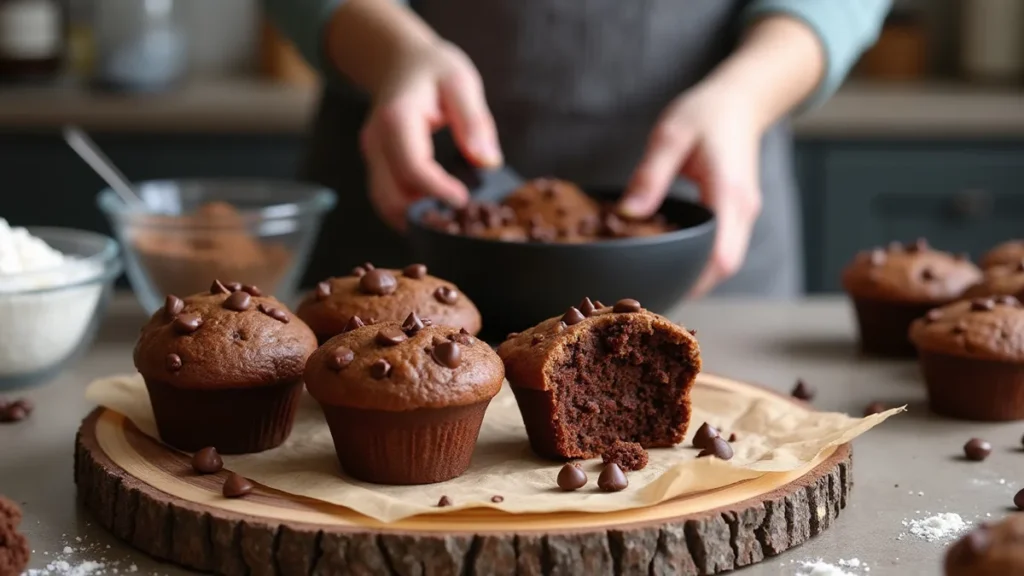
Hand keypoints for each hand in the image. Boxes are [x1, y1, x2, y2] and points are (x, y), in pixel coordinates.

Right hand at [360, 40, 502, 229]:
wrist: (399, 61)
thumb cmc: (433, 69)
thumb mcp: (461, 83)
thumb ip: (474, 121)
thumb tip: (487, 162)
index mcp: (397, 118)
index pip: (411, 166)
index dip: (437, 190)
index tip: (464, 200)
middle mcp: (377, 141)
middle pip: (392, 195)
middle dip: (425, 212)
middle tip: (460, 219)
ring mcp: (373, 156)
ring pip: (385, 203)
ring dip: (415, 217)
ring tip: (449, 221)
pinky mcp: (376, 165)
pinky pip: (386, 198)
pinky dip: (408, 211)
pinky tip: (434, 212)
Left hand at [619, 83, 762, 298]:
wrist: (741, 100)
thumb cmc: (705, 113)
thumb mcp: (670, 136)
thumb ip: (649, 176)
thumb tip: (626, 214)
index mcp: (727, 193)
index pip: (722, 254)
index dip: (697, 280)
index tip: (665, 292)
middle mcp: (742, 209)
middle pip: (725, 266)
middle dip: (693, 285)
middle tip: (651, 296)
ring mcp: (743, 213)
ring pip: (726, 260)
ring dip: (699, 276)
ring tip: (660, 285)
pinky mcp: (738, 213)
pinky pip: (724, 247)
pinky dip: (703, 261)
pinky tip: (674, 262)